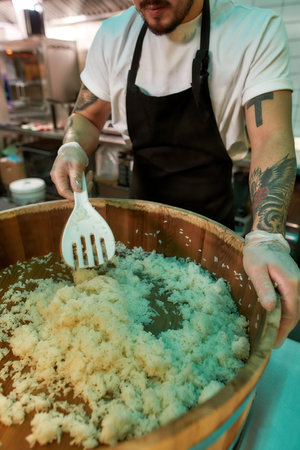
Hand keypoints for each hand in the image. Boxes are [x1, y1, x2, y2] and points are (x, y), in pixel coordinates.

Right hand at [50, 142, 90, 200]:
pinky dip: (84, 181)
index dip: (72, 196)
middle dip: (81, 189)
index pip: (63, 190)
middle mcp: (58, 178)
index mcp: (57, 175)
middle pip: (68, 191)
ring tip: (90, 174)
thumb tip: (78, 191)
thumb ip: (76, 178)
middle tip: (90, 183)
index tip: (82, 198)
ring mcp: (63, 179)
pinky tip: (89, 174)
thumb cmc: (74, 153)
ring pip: (74, 188)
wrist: (73, 147)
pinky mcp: (68, 179)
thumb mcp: (77, 165)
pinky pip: (76, 184)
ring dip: (84, 184)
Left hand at [243, 230, 299, 347]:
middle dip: (284, 329)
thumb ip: (264, 288)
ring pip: (294, 308)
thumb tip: (271, 307)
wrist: (265, 238)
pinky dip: (285, 312)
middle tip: (272, 343)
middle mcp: (298, 285)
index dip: (283, 329)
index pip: (290, 313)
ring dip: (285, 321)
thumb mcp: (256, 270)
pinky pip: (291, 301)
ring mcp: (296, 283)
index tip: (274, 342)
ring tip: (273, 334)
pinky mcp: (291, 281)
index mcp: (291, 284)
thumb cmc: (258, 253)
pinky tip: (275, 318)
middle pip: (294, 313)